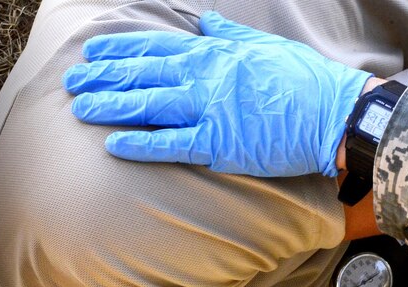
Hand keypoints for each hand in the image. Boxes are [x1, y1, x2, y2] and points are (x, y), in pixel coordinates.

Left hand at [63, 11, 372, 176]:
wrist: (333, 113)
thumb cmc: (304, 79)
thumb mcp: (264, 45)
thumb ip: (228, 33)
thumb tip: (204, 20)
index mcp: (214, 52)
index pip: (156, 47)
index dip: (121, 50)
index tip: (94, 53)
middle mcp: (205, 76)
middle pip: (143, 74)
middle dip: (104, 77)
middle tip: (74, 83)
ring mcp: (209, 110)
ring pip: (148, 105)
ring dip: (110, 106)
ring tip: (80, 109)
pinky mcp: (220, 144)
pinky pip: (171, 144)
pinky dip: (140, 144)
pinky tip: (113, 145)